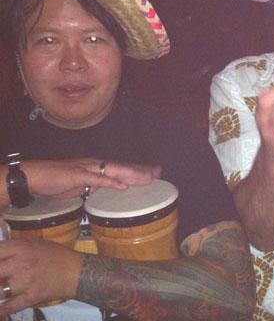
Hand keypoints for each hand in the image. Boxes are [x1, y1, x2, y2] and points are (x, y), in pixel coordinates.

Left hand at [0, 239, 82, 314]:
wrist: (76, 272)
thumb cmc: (56, 255)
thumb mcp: (36, 244)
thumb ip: (15, 249)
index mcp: (22, 247)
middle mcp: (21, 263)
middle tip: (2, 277)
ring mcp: (24, 282)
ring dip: (0, 291)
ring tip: (5, 288)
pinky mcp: (29, 298)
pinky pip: (7, 307)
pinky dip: (1, 309)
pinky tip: (1, 307)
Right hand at [24, 159, 160, 198]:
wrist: (33, 175)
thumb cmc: (54, 181)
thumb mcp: (79, 186)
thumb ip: (94, 187)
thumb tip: (109, 189)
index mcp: (96, 168)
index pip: (121, 169)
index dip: (137, 171)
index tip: (152, 174)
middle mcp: (95, 165)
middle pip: (123, 167)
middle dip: (141, 170)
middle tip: (159, 172)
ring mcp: (87, 168)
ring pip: (115, 170)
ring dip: (132, 174)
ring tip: (148, 178)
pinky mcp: (77, 174)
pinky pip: (96, 179)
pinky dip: (110, 181)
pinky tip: (122, 185)